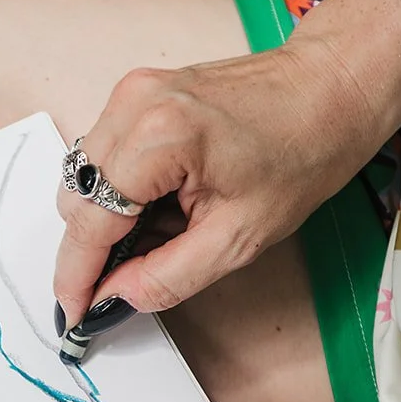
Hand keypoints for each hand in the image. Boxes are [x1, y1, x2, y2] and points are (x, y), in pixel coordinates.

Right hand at [54, 41, 382, 332]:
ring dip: (110, 218)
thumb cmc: (302, 153)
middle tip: (141, 272)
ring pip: (84, 180)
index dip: (75, 277)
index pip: (90, 224)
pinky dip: (122, 190)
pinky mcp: (137, 92)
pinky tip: (165, 200)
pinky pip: (104, 156)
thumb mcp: (239, 238)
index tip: (71, 312)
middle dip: (97, 247)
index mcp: (159, 139)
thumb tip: (113, 299)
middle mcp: (133, 106)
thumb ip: (166, 277)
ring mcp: (131, 93)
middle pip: (77, 201)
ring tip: (169, 227)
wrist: (329, 90)